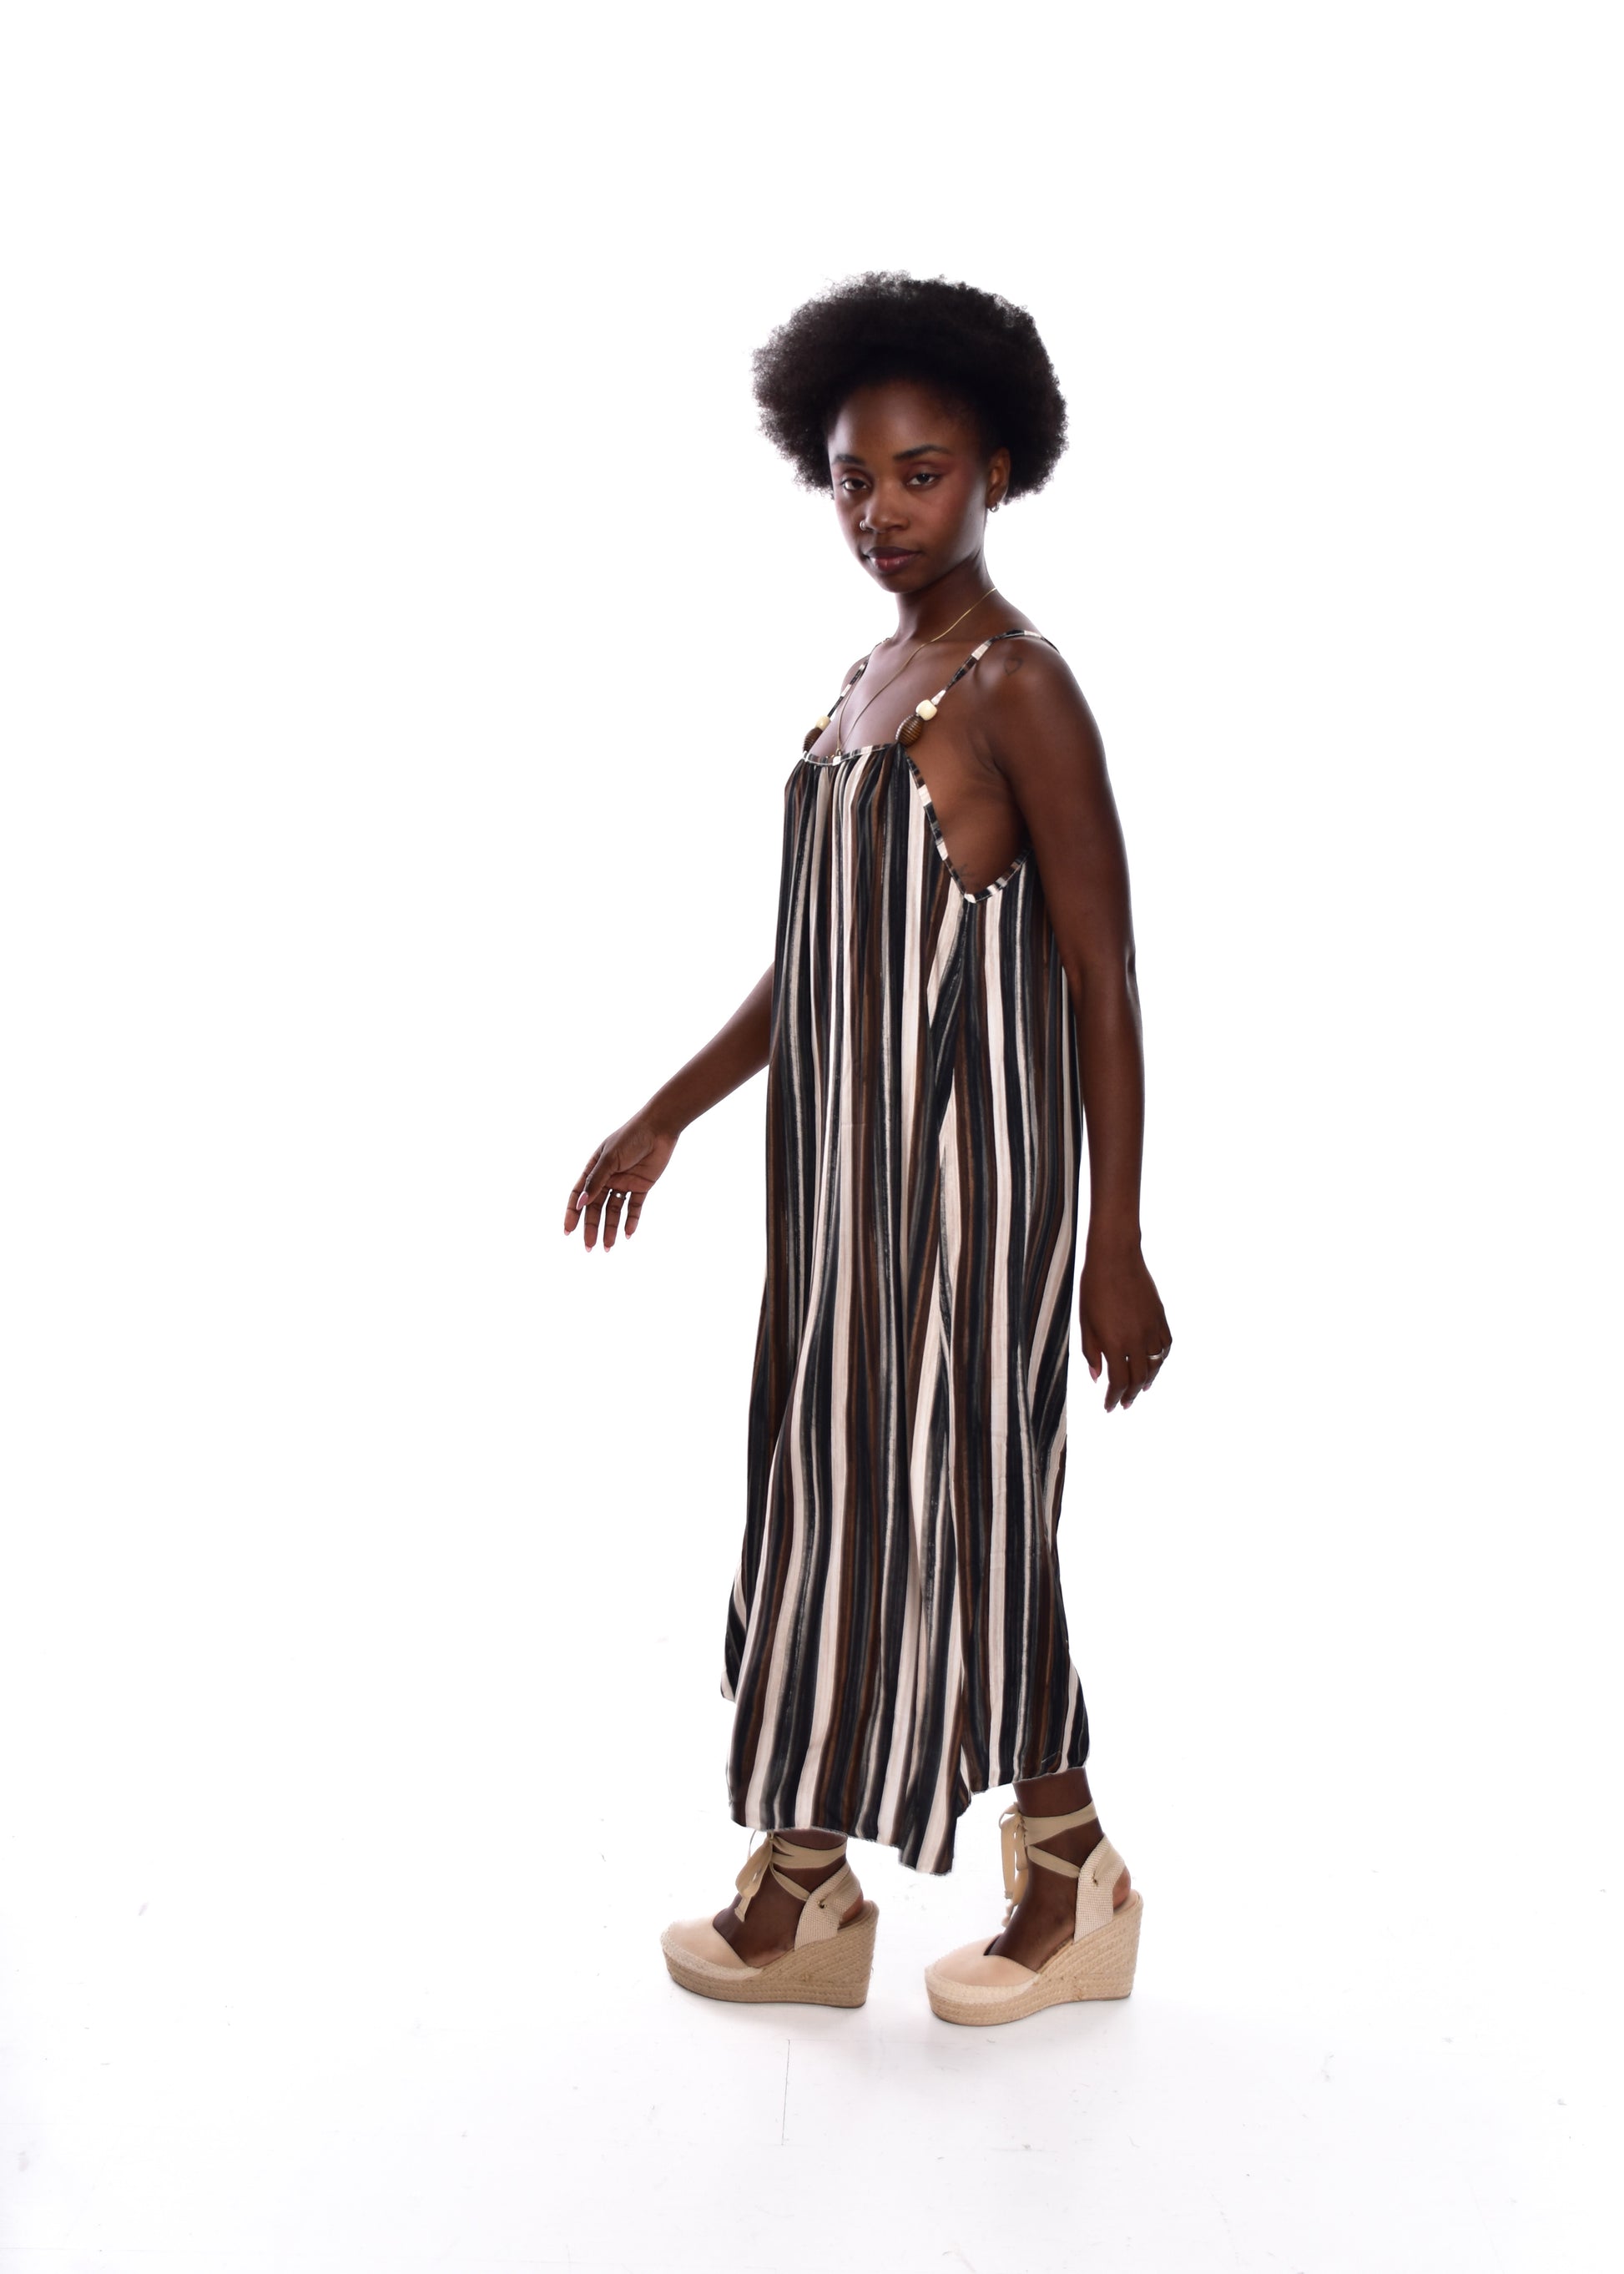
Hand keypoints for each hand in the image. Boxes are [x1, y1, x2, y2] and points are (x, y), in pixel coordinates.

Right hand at [564, 1107, 677, 1249]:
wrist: (659, 1129)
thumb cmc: (631, 1138)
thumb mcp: (610, 1159)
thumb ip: (596, 1181)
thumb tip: (581, 1203)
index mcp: (594, 1168)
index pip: (579, 1194)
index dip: (573, 1213)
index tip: (568, 1231)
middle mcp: (607, 1178)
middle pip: (596, 1207)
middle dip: (592, 1227)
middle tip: (589, 1247)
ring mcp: (624, 1183)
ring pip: (614, 1211)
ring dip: (610, 1228)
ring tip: (608, 1247)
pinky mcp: (641, 1186)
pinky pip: (634, 1208)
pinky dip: (631, 1221)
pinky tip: (627, 1235)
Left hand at [1079, 1238, 1170, 1412]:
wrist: (1116, 1258)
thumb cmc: (1094, 1288)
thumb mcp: (1086, 1323)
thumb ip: (1091, 1352)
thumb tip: (1096, 1377)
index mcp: (1114, 1343)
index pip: (1118, 1382)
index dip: (1114, 1398)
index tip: (1110, 1407)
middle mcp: (1136, 1340)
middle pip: (1138, 1378)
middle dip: (1131, 1395)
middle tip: (1125, 1404)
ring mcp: (1152, 1329)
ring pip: (1155, 1364)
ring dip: (1148, 1380)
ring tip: (1141, 1389)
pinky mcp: (1160, 1317)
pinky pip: (1166, 1346)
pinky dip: (1161, 1359)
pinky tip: (1155, 1364)